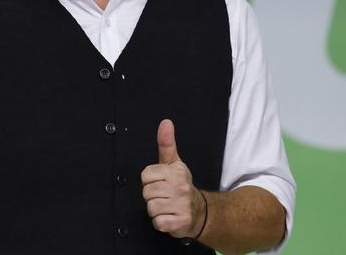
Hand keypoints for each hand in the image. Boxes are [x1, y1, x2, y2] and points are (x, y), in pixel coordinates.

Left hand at [141, 119, 205, 238]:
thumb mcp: (173, 163)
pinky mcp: (181, 222)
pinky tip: (170, 217)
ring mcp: (182, 205)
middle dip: (152, 196)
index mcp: (176, 171)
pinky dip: (161, 223)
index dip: (150, 181)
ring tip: (167, 206)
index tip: (160, 182)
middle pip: (146, 193)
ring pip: (151, 208)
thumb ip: (166, 143)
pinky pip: (158, 222)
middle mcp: (180, 187)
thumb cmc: (181, 185)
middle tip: (164, 196)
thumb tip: (166, 122)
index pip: (145, 176)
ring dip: (156, 210)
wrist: (199, 212)